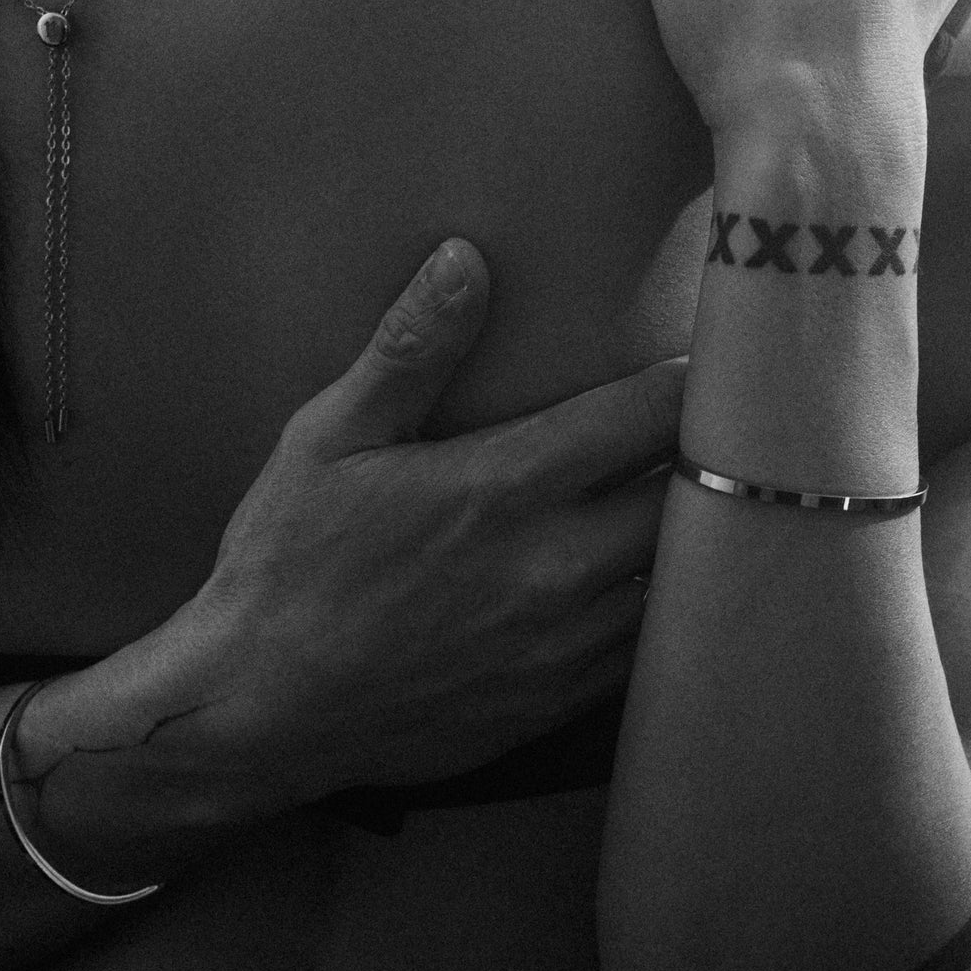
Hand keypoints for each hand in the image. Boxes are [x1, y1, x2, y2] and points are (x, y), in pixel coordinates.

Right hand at [168, 239, 683, 809]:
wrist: (258, 712)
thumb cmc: (286, 564)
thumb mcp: (328, 440)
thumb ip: (410, 351)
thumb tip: (464, 258)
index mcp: (503, 488)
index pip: (647, 419)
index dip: (688, 383)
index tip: (699, 361)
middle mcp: (553, 569)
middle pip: (689, 500)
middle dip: (707, 457)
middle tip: (712, 428)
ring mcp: (563, 647)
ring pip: (682, 582)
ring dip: (691, 538)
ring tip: (689, 501)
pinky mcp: (557, 705)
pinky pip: (649, 652)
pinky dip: (660, 611)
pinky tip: (644, 585)